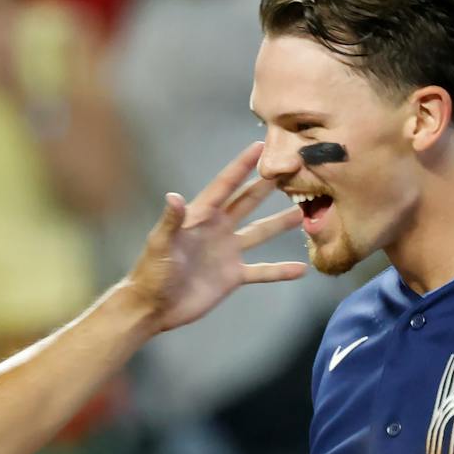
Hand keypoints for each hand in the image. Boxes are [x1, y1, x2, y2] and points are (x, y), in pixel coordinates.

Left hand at [123, 143, 306, 332]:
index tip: (259, 147)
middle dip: (266, 186)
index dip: (241, 166)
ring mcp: (228, 252)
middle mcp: (218, 229)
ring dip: (280, 223)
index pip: (225, 186)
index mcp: (201, 216)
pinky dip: (280, 271)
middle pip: (247, 202)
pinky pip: (262, 271)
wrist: (153, 306)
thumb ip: (171, 220)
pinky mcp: (233, 275)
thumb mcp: (160, 243)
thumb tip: (174, 196)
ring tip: (302, 213)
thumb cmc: (152, 272)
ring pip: (260, 233)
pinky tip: (302, 269)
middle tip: (290, 170)